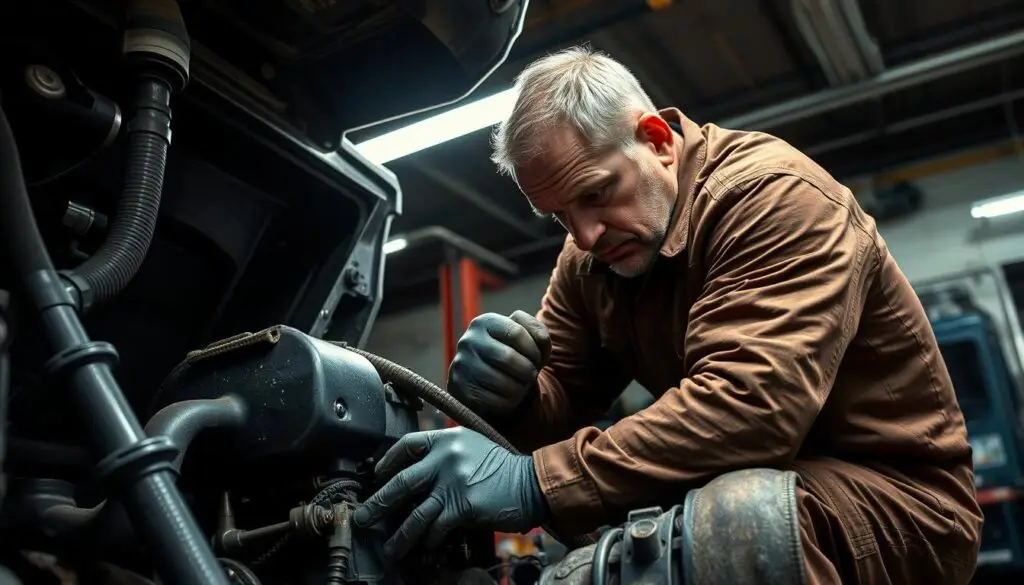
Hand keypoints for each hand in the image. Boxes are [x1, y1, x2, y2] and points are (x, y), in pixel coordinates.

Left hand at [353, 427, 545, 558]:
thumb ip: (449, 454)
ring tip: (389, 548)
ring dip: (399, 535)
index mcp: (448, 439)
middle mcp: (446, 458)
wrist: (532, 484)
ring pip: (415, 514)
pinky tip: (424, 548)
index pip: (408, 445)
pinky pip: (436, 528)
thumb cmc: (504, 469)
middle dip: (378, 504)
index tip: (377, 474)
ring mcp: (453, 482)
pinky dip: (428, 540)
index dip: (388, 461)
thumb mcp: (474, 447)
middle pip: (401, 482)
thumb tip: (421, 474)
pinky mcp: (462, 506)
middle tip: (364, 517)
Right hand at [448, 310, 551, 415]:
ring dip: (520, 388)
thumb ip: (539, 332)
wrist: (488, 382)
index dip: (534, 350)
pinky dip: (508, 402)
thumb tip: (542, 338)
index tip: (537, 359)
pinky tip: (508, 396)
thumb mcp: (527, 338)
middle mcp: (468, 341)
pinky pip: (493, 400)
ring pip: (501, 381)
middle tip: (530, 375)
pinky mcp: (460, 390)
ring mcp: (461, 365)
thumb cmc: (513, 355)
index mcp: (484, 322)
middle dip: (528, 370)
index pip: (516, 332)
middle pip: (508, 357)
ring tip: (521, 385)